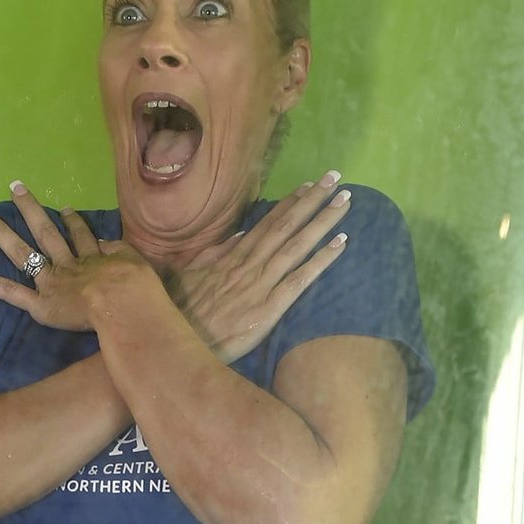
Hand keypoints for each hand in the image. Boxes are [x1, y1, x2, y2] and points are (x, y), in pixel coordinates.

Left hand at [0, 182, 150, 330]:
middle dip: (29, 209)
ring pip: (21, 252)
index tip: (63, 208)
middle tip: (14, 188)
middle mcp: (68, 264)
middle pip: (44, 231)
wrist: (125, 303)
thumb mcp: (136, 264)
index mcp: (94, 258)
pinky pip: (8, 291)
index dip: (73, 221)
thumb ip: (119, 252)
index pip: (81, 236)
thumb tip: (106, 244)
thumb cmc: (138, 290)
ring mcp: (51, 281)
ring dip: (0, 232)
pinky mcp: (40, 303)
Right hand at [168, 172, 349, 363]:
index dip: (289, 203)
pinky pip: (299, 281)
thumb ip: (214, 256)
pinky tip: (341, 244)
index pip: (266, 224)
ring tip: (345, 202)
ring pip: (297, 246)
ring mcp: (261, 286)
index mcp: (232, 258)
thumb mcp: (189, 277)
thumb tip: (238, 238)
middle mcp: (250, 265)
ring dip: (322, 222)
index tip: (308, 185)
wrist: (178, 345)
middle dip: (312, 201)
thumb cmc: (181, 314)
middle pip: (286, 227)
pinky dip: (320, 261)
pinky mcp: (268, 310)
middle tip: (335, 178)